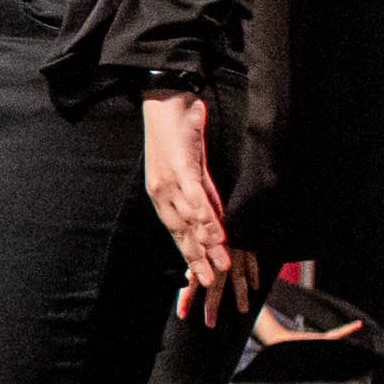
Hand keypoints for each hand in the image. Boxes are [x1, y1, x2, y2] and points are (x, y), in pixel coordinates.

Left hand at [142, 89, 236, 316]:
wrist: (164, 97)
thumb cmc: (175, 129)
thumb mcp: (188, 163)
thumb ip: (199, 186)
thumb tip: (209, 206)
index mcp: (162, 193)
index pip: (176, 231)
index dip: (188, 254)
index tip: (198, 278)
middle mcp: (162, 192)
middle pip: (181, 234)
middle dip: (195, 261)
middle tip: (210, 286)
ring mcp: (170, 181)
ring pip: (190, 222)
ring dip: (206, 248)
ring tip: (220, 270)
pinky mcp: (181, 168)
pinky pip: (196, 199)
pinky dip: (207, 219)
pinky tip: (217, 237)